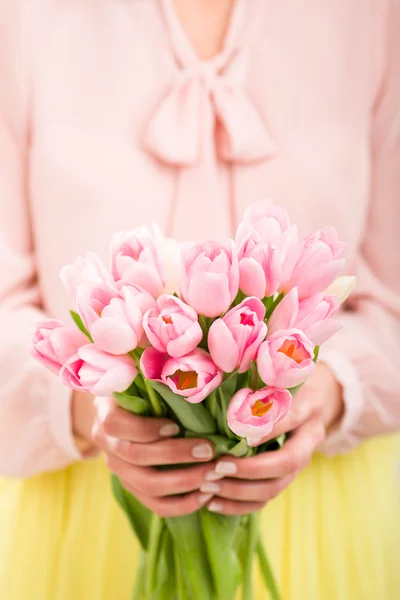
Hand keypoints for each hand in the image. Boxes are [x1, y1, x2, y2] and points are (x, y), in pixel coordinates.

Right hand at [72, 392, 217, 516]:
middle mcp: (108, 446)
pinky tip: (205, 496)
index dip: (146, 428)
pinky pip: (155, 504)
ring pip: (147, 486)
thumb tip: (190, 378)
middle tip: (209, 451)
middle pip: (136, 457)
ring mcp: (120, 470)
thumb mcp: (137, 380)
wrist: (115, 415)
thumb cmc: (135, 391)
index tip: (175, 426)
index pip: (117, 425)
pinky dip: (182, 504)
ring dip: (184, 482)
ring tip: (213, 476)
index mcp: (106, 414)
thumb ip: (156, 380)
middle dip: (176, 455)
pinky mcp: (133, 488)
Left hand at [199, 363, 343, 515]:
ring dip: (239, 491)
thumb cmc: (285, 382)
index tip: (240, 437)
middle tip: (217, 466)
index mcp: (309, 409)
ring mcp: (300, 463)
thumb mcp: (278, 375)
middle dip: (250, 470)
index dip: (267, 430)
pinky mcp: (285, 478)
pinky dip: (238, 505)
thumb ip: (260, 383)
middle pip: (286, 463)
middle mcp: (309, 439)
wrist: (313, 400)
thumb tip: (222, 383)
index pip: (290, 420)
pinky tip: (212, 503)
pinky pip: (265, 500)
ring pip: (275, 487)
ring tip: (209, 486)